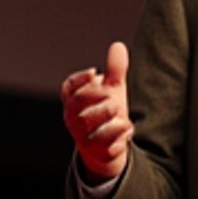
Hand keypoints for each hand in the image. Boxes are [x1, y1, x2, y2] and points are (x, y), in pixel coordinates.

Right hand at [62, 41, 132, 179]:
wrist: (107, 149)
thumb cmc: (106, 114)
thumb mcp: (112, 91)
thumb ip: (115, 70)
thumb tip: (118, 46)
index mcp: (74, 101)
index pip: (69, 87)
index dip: (80, 79)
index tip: (96, 73)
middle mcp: (73, 118)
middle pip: (76, 105)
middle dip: (94, 97)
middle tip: (112, 94)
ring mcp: (83, 136)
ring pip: (86, 125)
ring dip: (103, 115)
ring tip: (119, 110)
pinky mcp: (97, 153)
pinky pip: (103, 146)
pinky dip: (116, 136)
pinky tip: (128, 128)